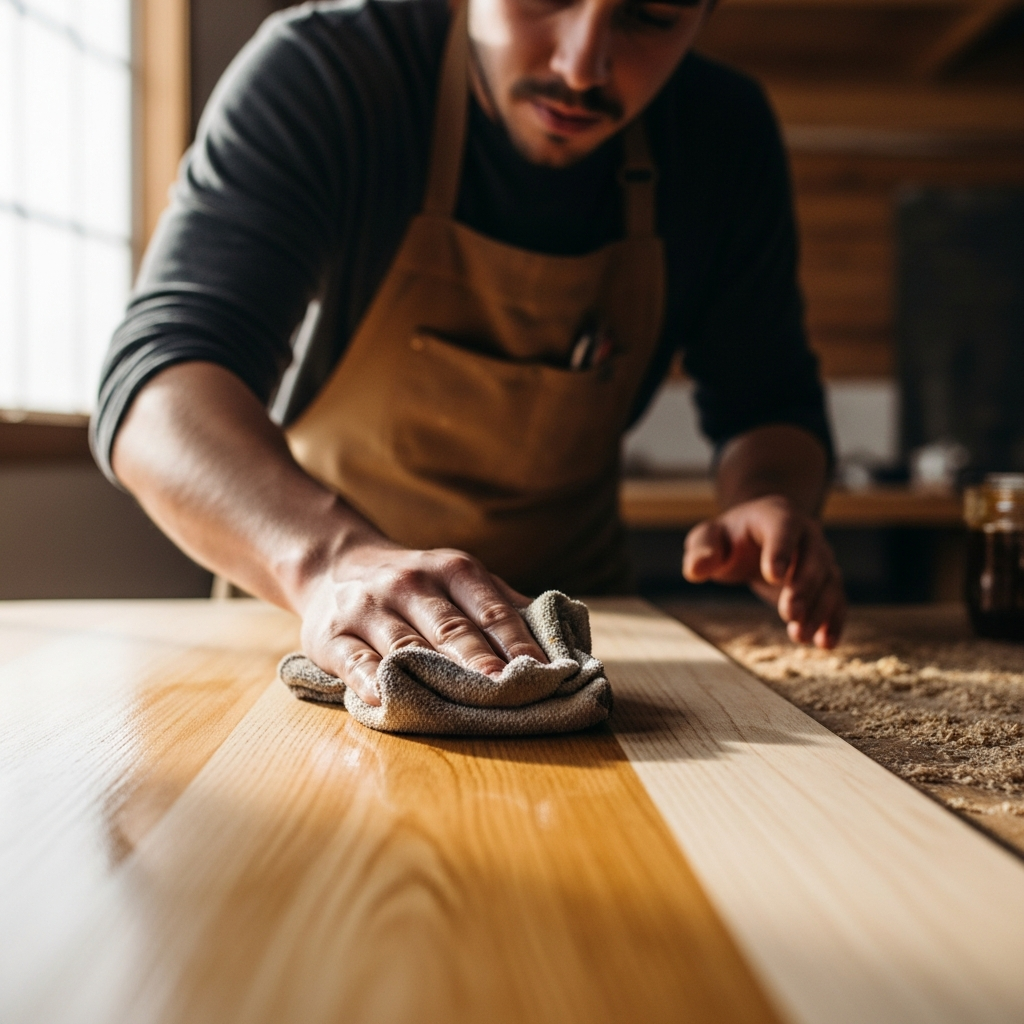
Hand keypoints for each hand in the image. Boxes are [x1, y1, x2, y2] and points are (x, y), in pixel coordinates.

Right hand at [297, 544, 548, 705]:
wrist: (332, 565)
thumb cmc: (414, 583)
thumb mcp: (456, 577)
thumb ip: (501, 603)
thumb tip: (562, 636)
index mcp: (451, 570)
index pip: (490, 609)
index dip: (516, 641)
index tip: (542, 671)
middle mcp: (410, 584)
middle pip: (452, 628)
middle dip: (481, 661)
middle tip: (509, 691)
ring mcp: (369, 608)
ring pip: (405, 645)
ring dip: (434, 675)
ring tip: (462, 705)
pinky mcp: (331, 634)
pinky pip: (352, 660)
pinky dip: (368, 679)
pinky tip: (385, 699)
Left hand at [682, 495, 845, 648]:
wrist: (755, 538)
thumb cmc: (729, 538)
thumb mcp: (708, 537)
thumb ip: (701, 549)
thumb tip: (696, 569)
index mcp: (775, 516)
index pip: (783, 528)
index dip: (781, 551)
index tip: (773, 577)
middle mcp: (806, 534)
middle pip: (813, 558)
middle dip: (804, 587)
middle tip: (790, 614)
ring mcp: (820, 557)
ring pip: (828, 581)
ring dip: (819, 609)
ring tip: (800, 636)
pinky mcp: (826, 580)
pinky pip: (836, 599)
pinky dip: (833, 620)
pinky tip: (825, 643)